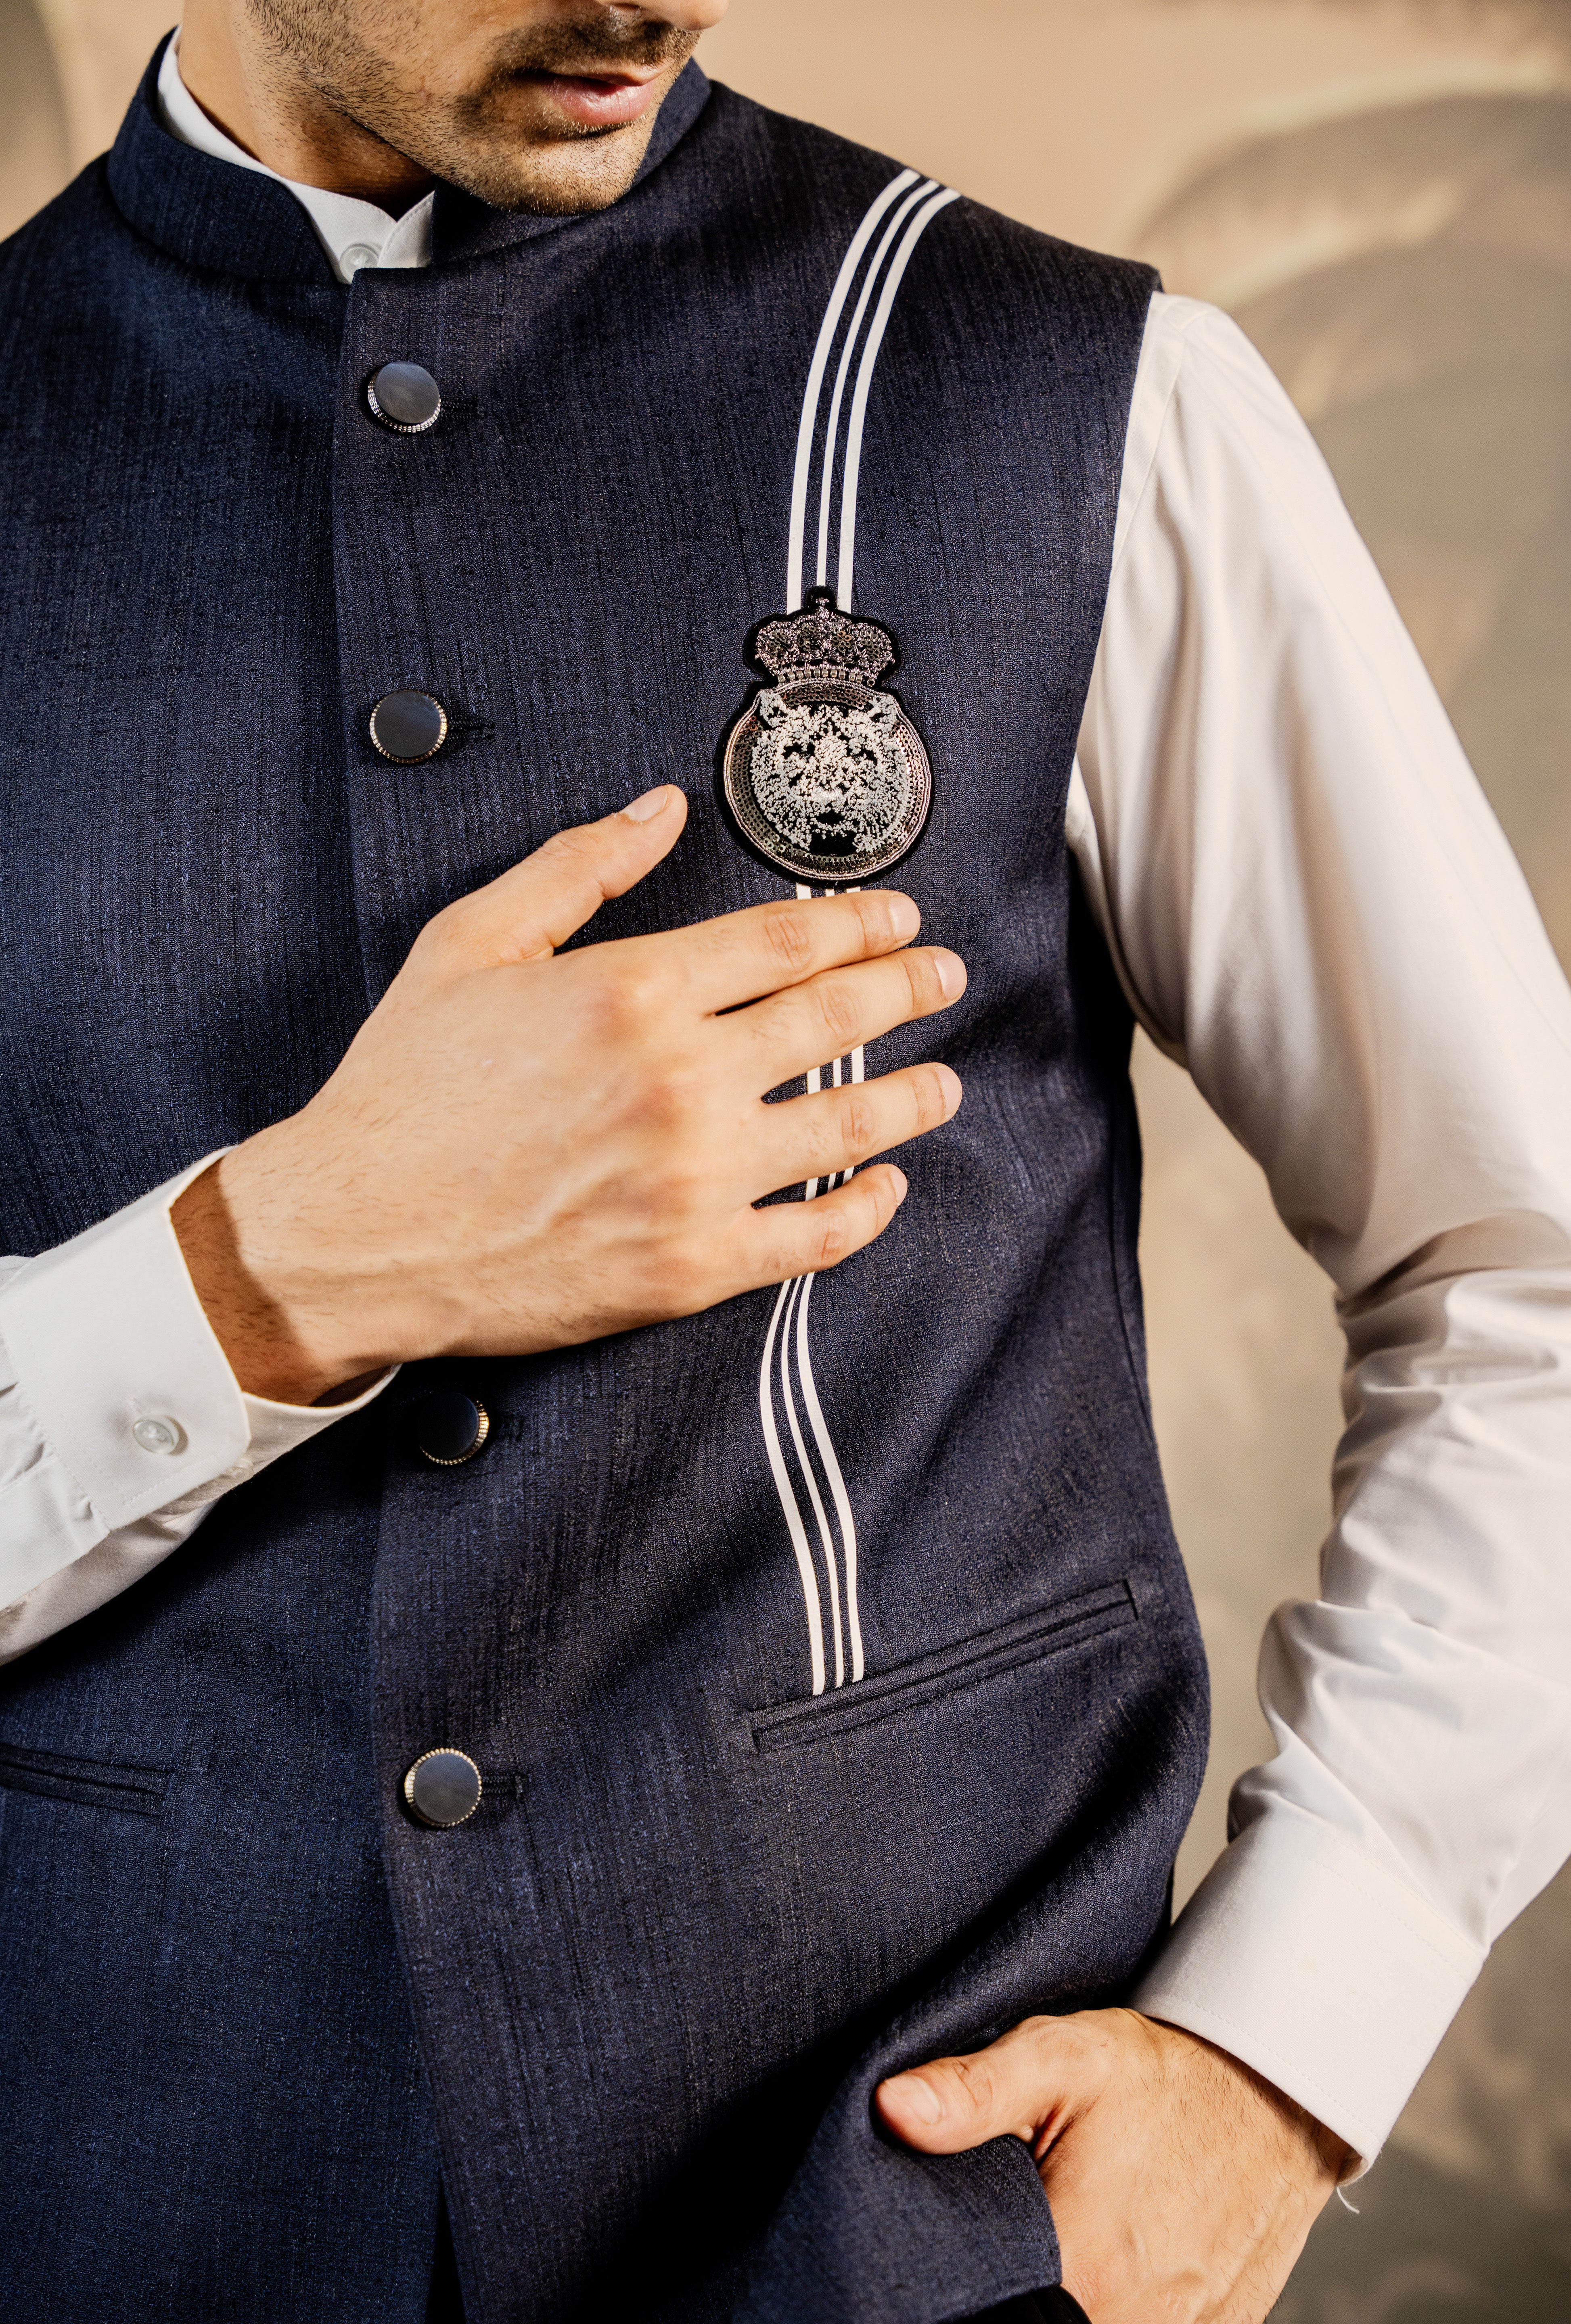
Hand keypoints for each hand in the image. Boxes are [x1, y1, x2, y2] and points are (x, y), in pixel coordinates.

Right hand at [173, 784, 965, 1403]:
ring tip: (943, 1081)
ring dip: (914, 1096)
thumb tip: (656, 809)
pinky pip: (816, 1238)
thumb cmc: (403, 1092)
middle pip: (839, 1017)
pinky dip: (868, 1209)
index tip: (898, 918)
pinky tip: (887, 1185)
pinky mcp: (691, 1266)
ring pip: (850, 1125)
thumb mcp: (470, 944)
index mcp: (632, 991)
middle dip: (909, 988)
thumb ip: (576, 869)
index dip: (864, 923)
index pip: (791, 941)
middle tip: (943, 976)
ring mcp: (694, 1179)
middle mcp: (679, 1080)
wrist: (353, 1232)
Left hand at [875, 2009, 1351, 2323]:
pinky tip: (1096, 2266)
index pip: (983, 2308)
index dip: (955, 2285)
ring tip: (1053, 2244)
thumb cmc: (1167, 2076)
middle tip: (1005, 2234)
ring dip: (1059, 2297)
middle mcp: (1133, 2322)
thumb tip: (889, 2108)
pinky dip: (1111, 2306)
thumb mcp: (1063, 2058)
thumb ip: (974, 2090)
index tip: (945, 2251)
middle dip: (1007, 2287)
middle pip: (1033, 2319)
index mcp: (1083, 2265)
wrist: (1279, 2093)